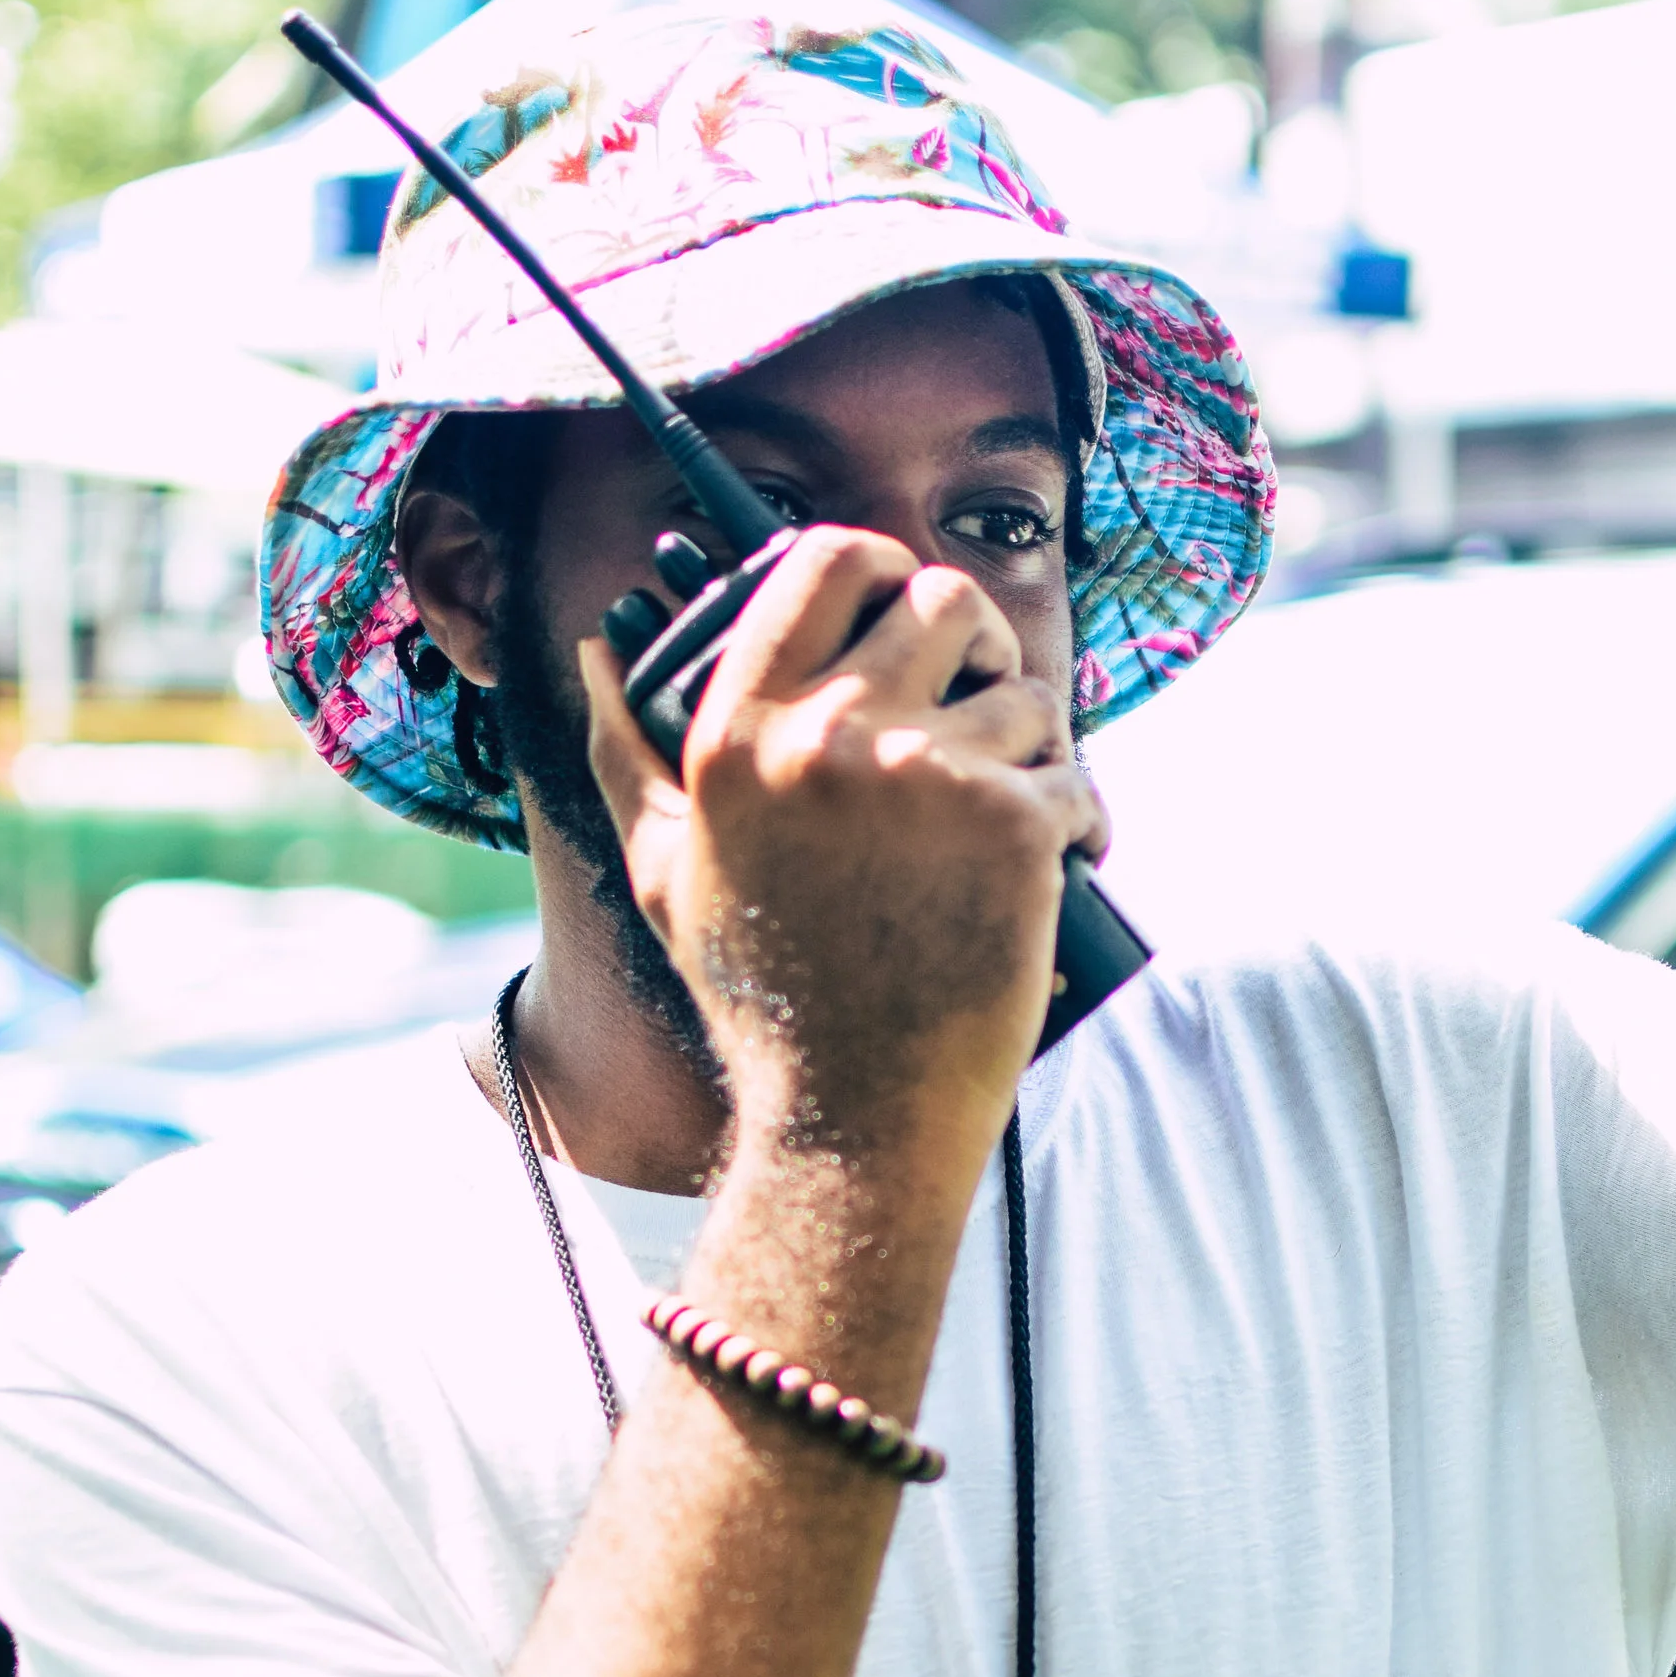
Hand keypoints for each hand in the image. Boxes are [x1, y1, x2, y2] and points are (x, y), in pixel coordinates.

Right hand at [581, 527, 1104, 1164]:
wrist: (852, 1117)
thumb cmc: (762, 995)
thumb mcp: (665, 869)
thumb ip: (624, 751)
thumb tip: (595, 652)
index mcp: (739, 731)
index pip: (827, 559)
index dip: (884, 566)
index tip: (908, 608)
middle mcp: (827, 736)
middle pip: (946, 600)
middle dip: (978, 647)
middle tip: (982, 704)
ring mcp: (926, 777)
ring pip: (1028, 696)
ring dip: (1031, 751)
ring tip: (999, 831)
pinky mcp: (1013, 828)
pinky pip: (1078, 779)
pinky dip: (1080, 825)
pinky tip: (1050, 873)